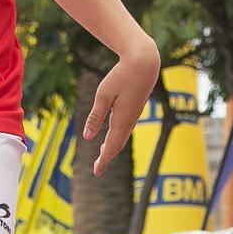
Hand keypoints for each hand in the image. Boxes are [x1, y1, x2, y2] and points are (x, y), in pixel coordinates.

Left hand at [83, 43, 161, 175]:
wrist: (144, 62)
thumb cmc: (121, 76)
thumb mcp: (103, 95)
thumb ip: (95, 116)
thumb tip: (88, 137)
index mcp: (121, 119)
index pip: (111, 146)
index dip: (103, 160)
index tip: (96, 172)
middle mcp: (130, 119)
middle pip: (118, 143)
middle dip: (107, 155)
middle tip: (98, 167)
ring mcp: (134, 113)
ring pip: (123, 135)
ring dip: (112, 145)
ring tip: (103, 153)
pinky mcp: (136, 107)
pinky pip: (126, 126)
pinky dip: (118, 134)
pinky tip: (114, 132)